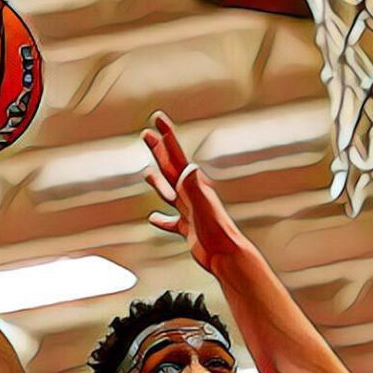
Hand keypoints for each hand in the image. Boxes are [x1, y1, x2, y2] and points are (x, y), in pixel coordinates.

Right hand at [142, 111, 249, 271]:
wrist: (226, 254)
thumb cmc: (218, 230)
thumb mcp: (204, 205)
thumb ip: (195, 186)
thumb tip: (189, 168)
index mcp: (192, 184)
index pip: (176, 155)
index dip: (166, 135)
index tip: (157, 118)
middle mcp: (190, 194)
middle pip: (169, 168)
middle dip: (158, 150)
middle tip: (147, 134)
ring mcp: (189, 212)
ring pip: (169, 192)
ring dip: (158, 181)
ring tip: (147, 173)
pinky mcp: (188, 229)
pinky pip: (171, 222)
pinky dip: (162, 220)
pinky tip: (154, 219)